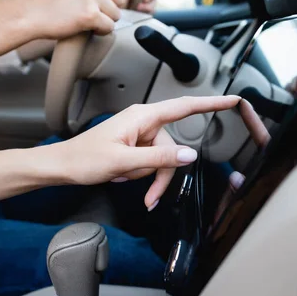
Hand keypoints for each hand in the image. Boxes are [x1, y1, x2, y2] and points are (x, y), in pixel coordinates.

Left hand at [61, 95, 239, 209]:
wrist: (63, 166)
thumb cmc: (84, 158)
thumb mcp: (123, 161)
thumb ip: (159, 158)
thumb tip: (189, 155)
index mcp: (142, 117)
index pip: (184, 108)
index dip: (210, 104)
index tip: (233, 101)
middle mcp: (144, 123)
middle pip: (173, 148)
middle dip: (162, 173)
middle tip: (150, 195)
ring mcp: (140, 135)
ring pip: (163, 159)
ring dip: (149, 177)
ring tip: (126, 181)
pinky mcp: (136, 146)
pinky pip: (151, 162)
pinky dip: (142, 175)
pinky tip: (124, 178)